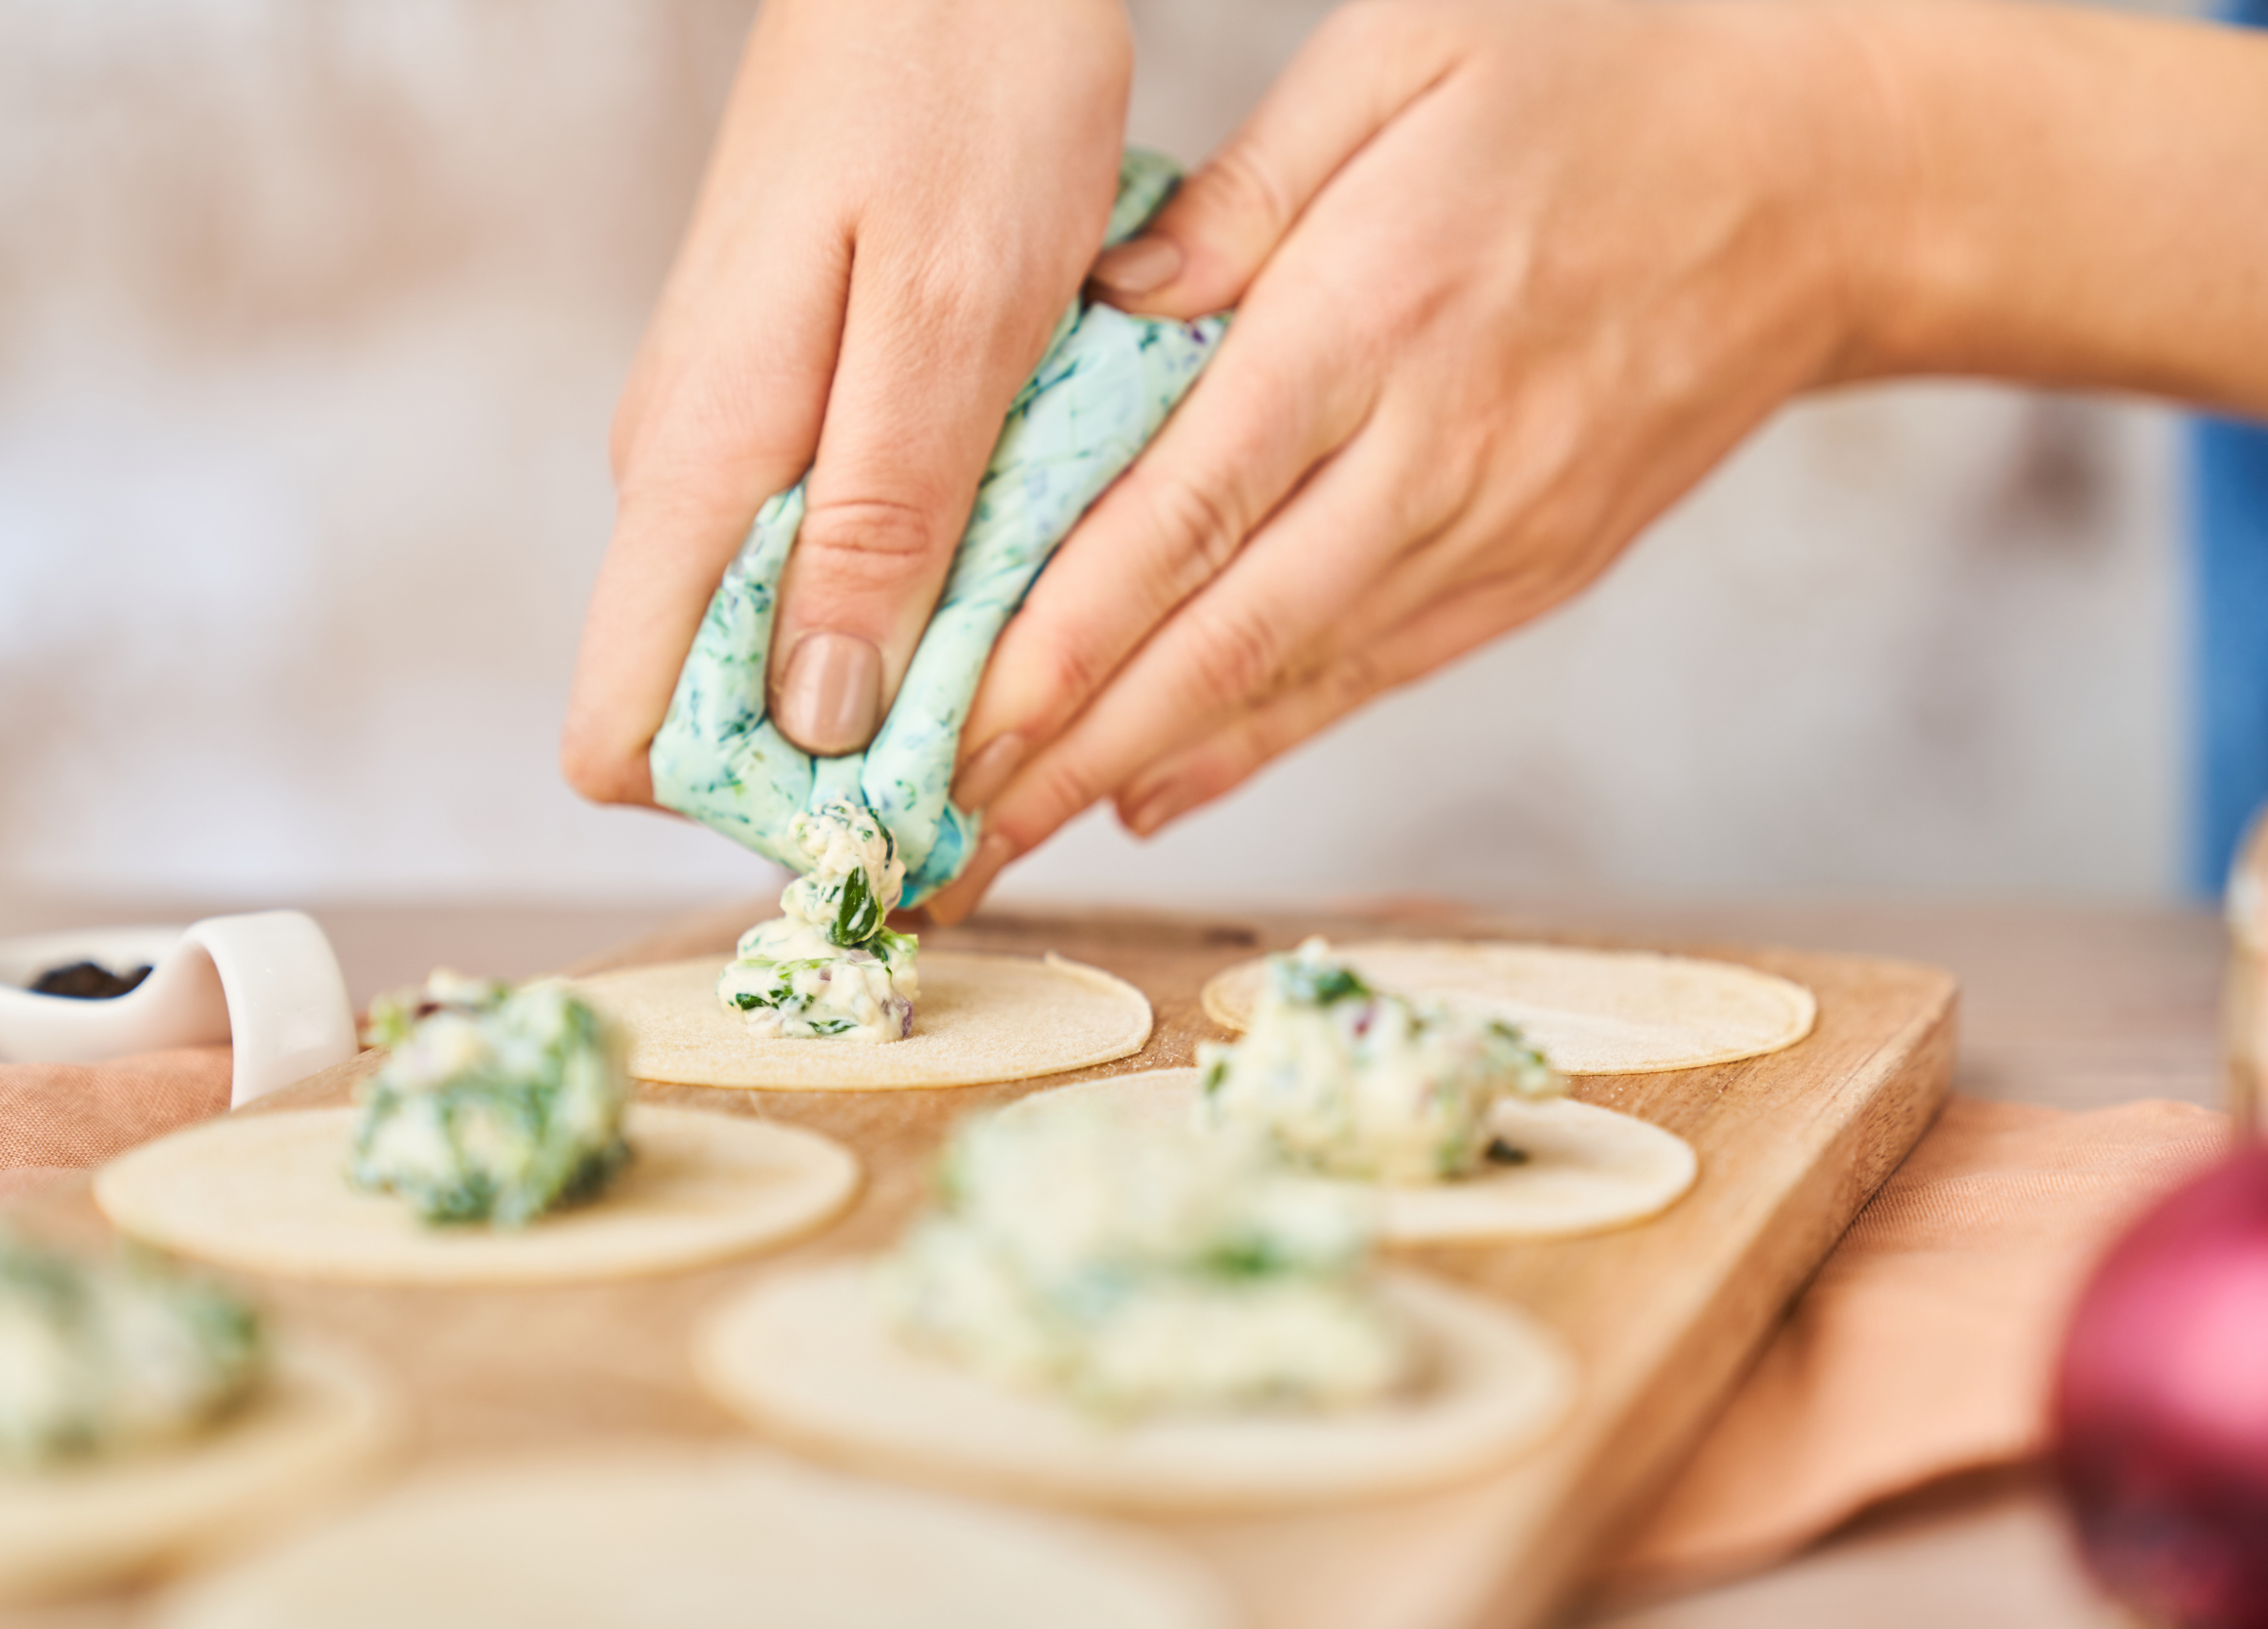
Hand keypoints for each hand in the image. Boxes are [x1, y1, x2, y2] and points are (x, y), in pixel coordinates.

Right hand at [562, 0, 1130, 805]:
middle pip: (715, 710)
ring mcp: (735, 440)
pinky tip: (1019, 520)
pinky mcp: (792, 405)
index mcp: (699, 471)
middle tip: (1015, 709)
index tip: (895, 811)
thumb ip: (878, 530)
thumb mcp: (954, 319)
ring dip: (910, 661)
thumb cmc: (959, 90)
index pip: (619, 732)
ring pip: (787, 633)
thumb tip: (818, 728)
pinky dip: (927, 572)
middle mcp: (688, 475)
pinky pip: (834, 547)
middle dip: (858, 754)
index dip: (749, 807)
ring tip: (1037, 598)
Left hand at [928, 0, 1906, 918]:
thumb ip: (1246, 185)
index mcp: (1373, 316)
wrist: (1829, 182)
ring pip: (1285, 686)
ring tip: (1005, 842)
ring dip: (1133, 775)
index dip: (1057, 641)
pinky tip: (1154, 794)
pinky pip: (1370, 679)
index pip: (1181, 515)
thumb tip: (1110, 298)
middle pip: (1214, 640)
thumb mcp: (1411, 50)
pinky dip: (1256, 746)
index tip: (949, 725)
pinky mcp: (1530, 574)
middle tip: (935, 837)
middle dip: (1060, 752)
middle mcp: (1428, 456)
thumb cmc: (1605, 81)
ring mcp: (1489, 534)